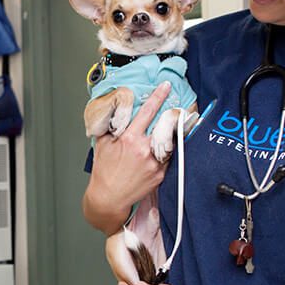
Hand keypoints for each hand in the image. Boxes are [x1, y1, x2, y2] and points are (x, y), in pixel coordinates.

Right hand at [83, 82, 170, 230]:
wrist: (109, 197)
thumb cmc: (104, 171)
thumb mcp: (103, 143)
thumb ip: (112, 126)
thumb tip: (118, 110)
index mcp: (130, 138)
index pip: (147, 111)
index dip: (158, 96)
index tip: (165, 86)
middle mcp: (144, 149)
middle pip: (165, 125)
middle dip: (173, 114)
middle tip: (180, 106)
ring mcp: (154, 163)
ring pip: (169, 141)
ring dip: (173, 133)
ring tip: (177, 127)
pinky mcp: (160, 174)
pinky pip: (168, 158)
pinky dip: (168, 151)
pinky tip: (165, 148)